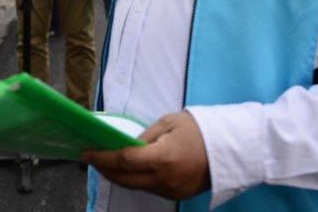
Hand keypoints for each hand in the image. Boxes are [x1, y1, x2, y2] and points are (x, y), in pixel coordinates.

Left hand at [82, 111, 210, 199]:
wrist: (230, 149)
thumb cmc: (199, 130)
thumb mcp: (169, 123)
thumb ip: (145, 137)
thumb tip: (125, 145)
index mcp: (162, 157)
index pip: (124, 161)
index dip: (102, 158)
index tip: (86, 152)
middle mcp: (164, 179)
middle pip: (125, 179)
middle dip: (105, 170)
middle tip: (91, 159)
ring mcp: (170, 190)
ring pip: (136, 186)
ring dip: (118, 176)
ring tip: (106, 163)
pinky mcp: (176, 195)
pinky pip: (149, 189)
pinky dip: (136, 180)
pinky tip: (128, 171)